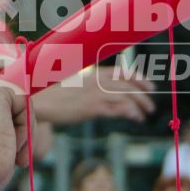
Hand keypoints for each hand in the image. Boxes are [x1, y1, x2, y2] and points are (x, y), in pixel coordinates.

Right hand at [32, 64, 153, 124]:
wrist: (38, 100)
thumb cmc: (53, 94)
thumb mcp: (75, 86)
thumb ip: (89, 86)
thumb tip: (101, 93)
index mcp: (94, 73)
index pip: (123, 72)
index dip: (139, 78)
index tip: (150, 85)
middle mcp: (97, 81)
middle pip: (128, 85)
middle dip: (144, 95)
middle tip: (151, 106)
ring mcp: (95, 93)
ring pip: (126, 97)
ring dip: (140, 105)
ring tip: (145, 115)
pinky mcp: (91, 107)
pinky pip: (116, 109)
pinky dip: (129, 112)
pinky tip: (135, 118)